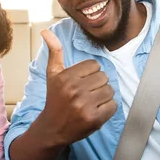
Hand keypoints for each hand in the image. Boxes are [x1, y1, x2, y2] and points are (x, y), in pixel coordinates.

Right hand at [39, 30, 116, 145]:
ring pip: (110, 90)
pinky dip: (107, 109)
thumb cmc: (55, 99)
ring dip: (104, 96)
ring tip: (91, 102)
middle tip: (87, 93)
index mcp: (65, 77)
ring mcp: (84, 105)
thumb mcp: (52, 74)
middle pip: (104, 77)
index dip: (90, 74)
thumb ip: (54, 52)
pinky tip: (95, 111)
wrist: (52, 128)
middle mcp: (74, 90)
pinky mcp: (94, 119)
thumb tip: (46, 31)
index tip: (82, 82)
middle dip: (98, 85)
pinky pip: (113, 106)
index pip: (94, 65)